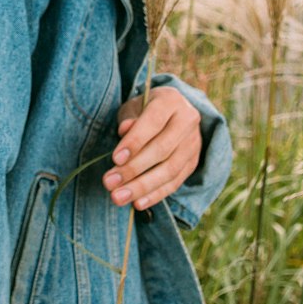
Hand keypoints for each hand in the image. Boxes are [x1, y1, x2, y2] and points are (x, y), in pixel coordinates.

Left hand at [102, 87, 201, 210]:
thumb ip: (129, 118)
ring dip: (142, 187)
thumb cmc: (145, 110)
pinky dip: (156, 195)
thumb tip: (124, 130)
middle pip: (162, 149)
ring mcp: (194, 143)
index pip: (153, 121)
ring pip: (170, 170)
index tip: (115, 159)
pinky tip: (137, 203)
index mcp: (171, 100)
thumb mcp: (134, 107)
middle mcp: (188, 120)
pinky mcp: (193, 162)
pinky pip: (175, 182)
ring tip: (119, 197)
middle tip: (109, 183)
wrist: (173, 114)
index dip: (135, 141)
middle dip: (133, 169)